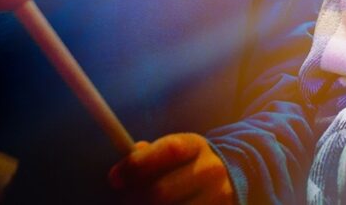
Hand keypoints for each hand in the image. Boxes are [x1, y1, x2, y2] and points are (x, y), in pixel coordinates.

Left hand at [108, 133, 234, 204]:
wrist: (231, 176)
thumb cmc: (187, 164)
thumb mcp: (174, 152)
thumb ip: (147, 157)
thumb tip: (118, 175)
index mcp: (196, 146)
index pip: (168, 150)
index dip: (137, 164)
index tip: (115, 178)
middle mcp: (210, 170)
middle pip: (161, 192)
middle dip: (132, 200)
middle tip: (124, 201)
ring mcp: (216, 197)